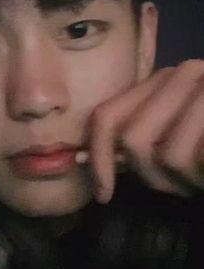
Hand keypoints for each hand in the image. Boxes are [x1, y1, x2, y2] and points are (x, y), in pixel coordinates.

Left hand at [83, 59, 203, 203]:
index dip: (96, 159)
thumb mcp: (174, 142)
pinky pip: (195, 158)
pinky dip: (203, 176)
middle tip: (181, 185)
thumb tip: (77, 158)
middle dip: (153, 178)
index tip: (104, 195)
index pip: (106, 117)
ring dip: (186, 182)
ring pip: (168, 157)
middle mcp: (186, 73)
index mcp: (162, 80)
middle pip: (134, 143)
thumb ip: (135, 144)